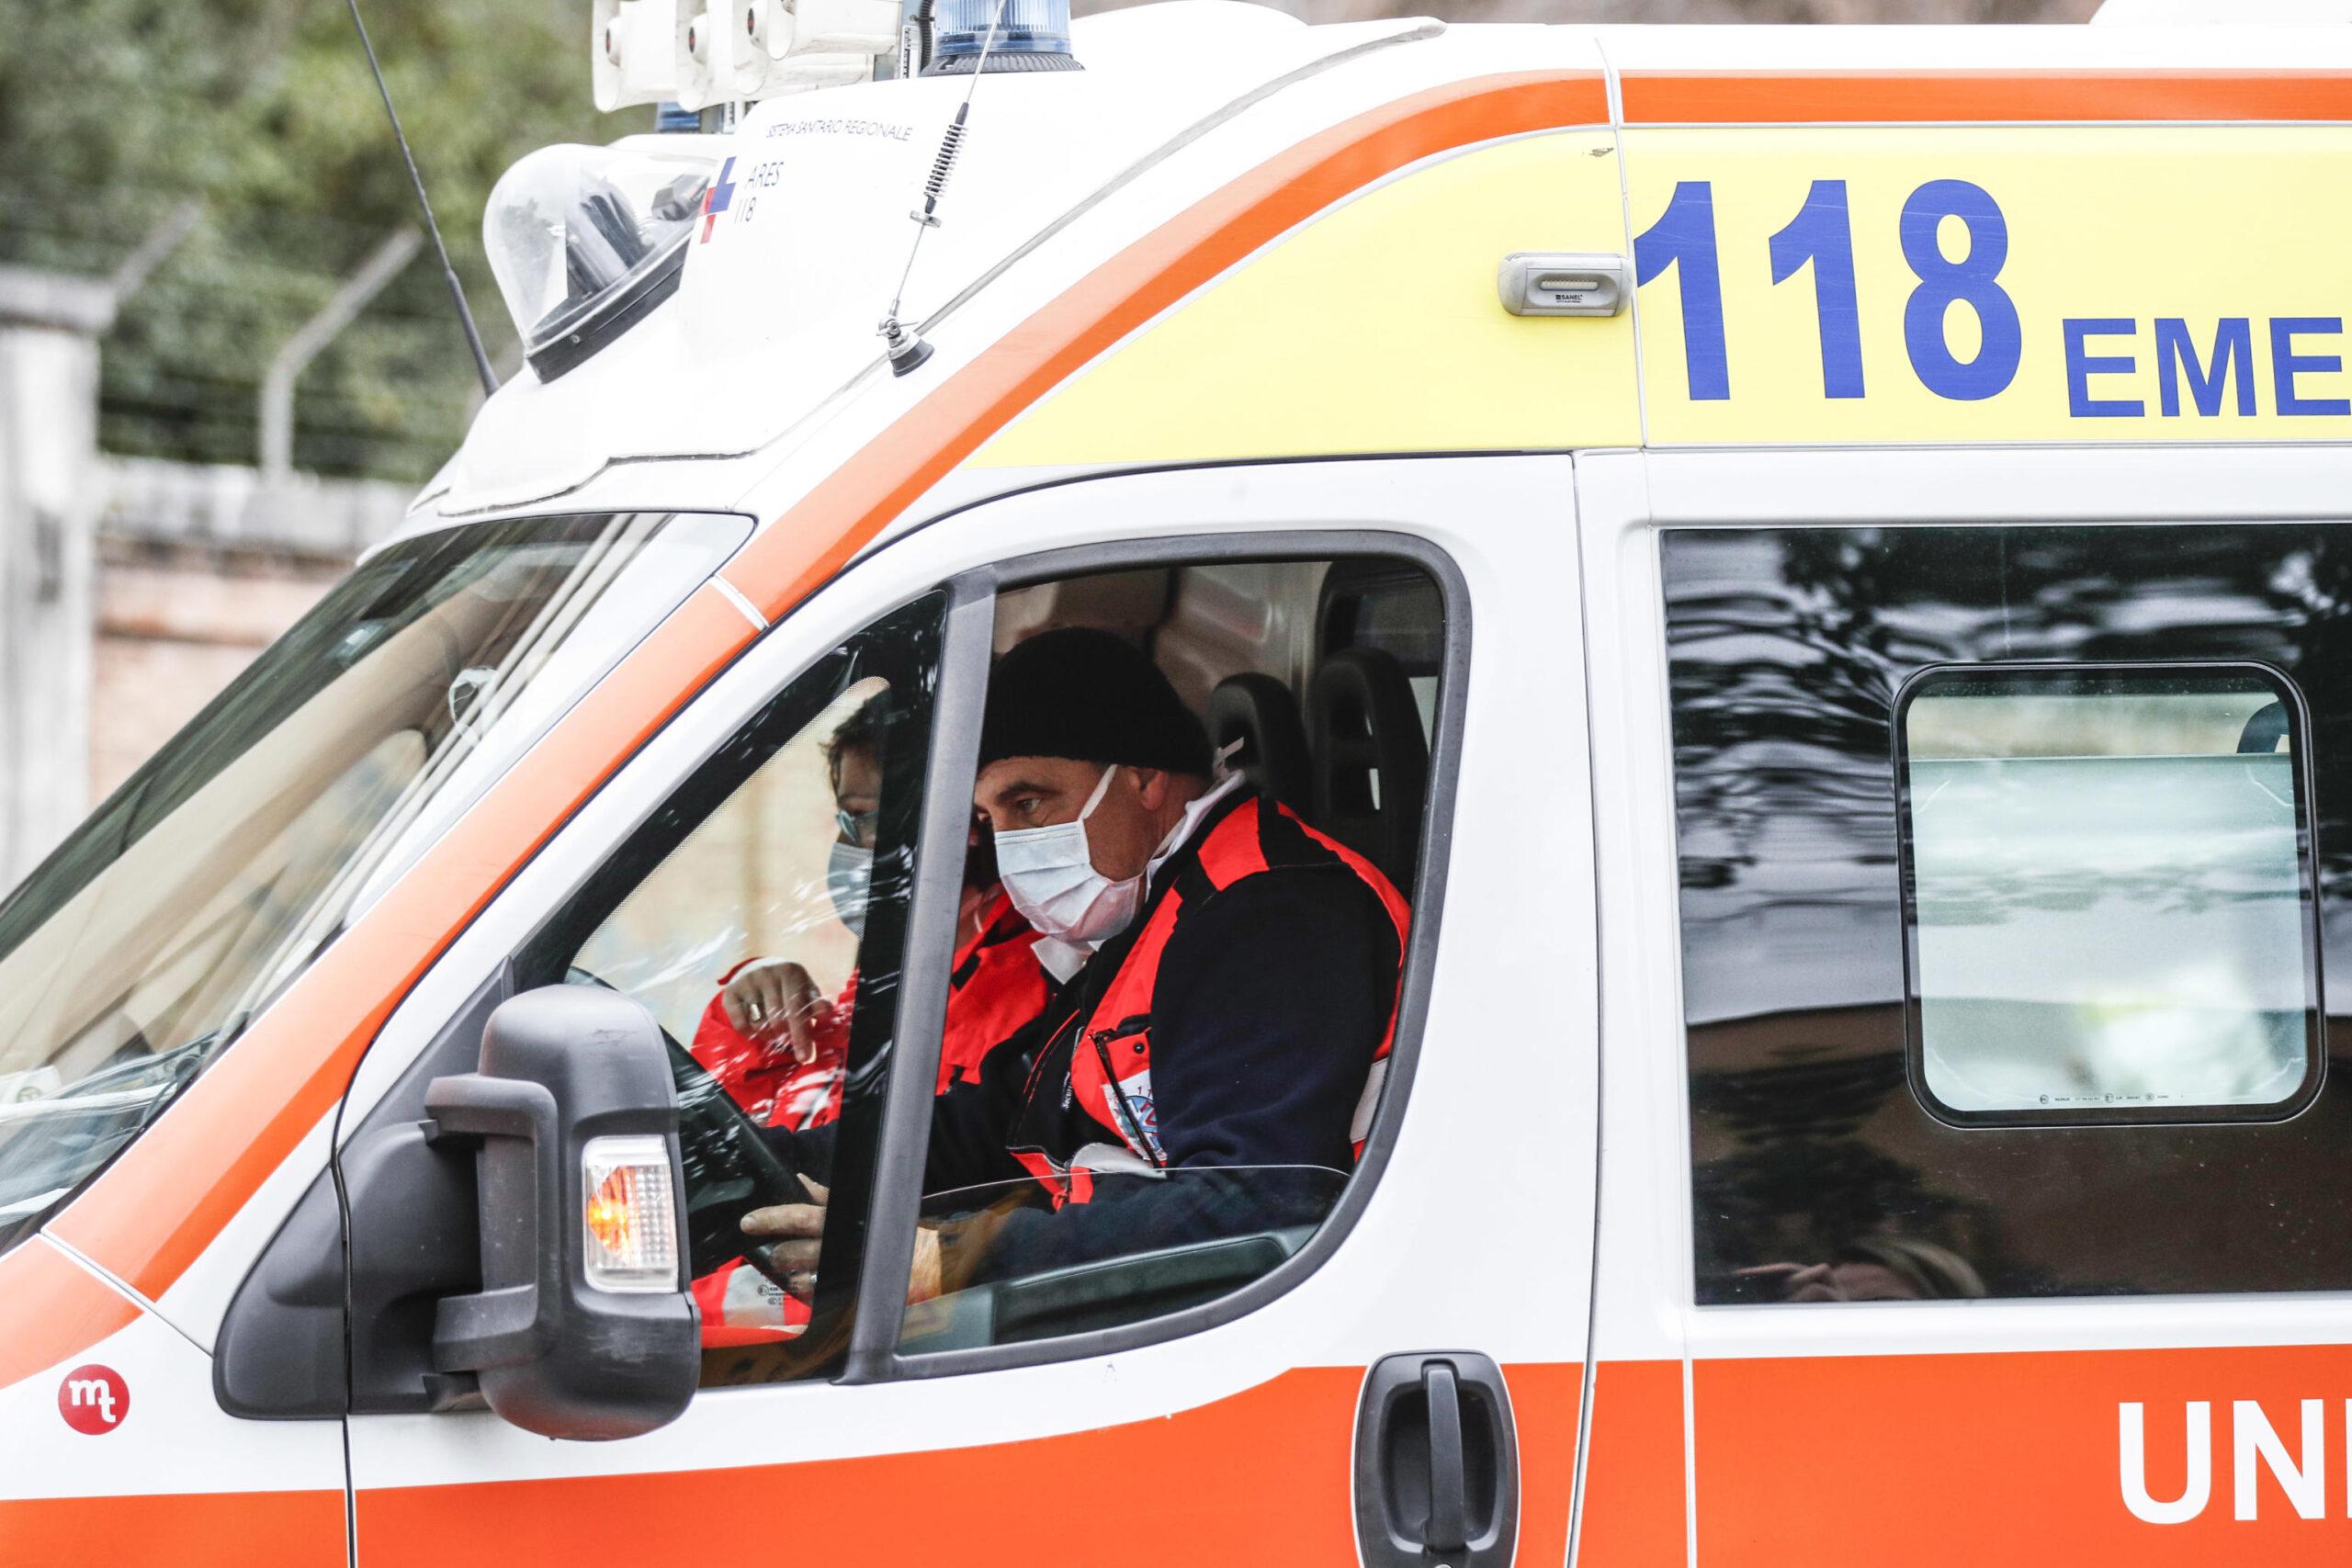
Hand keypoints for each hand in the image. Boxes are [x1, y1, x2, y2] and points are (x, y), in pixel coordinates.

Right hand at [721, 959, 829, 1062]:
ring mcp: (747, 981)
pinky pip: (741, 1024)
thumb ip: (816, 1003)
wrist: (760, 968)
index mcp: (791, 972)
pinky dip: (751, 1034)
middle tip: (792, 1048)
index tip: (805, 1057)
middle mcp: (768, 973)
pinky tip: (757, 1030)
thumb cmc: (789, 986)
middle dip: (787, 1039)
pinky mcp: (731, 991)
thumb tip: (825, 1011)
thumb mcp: (806, 991)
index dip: (802, 1035)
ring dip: (770, 1036)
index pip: (797, 1010)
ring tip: (775, 1032)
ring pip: (761, 1024)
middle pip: (778, 1020)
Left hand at [740, 1183, 946, 1306]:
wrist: (925, 1259)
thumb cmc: (890, 1224)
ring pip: (802, 1276)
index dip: (772, 1218)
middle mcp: (841, 1244)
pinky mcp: (846, 1291)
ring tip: (785, 1270)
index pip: (800, 1215)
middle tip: (769, 1251)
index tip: (748, 1221)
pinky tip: (804, 1283)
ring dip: (789, 1274)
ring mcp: (843, 1271)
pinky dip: (805, 1289)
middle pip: (795, 1250)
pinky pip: (816, 1294)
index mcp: (841, 1218)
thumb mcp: (858, 1203)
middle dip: (778, 1252)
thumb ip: (825, 1196)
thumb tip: (798, 1182)